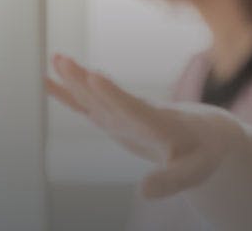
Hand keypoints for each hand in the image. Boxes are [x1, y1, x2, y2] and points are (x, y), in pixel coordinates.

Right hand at [46, 54, 242, 197]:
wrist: (203, 134)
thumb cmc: (200, 154)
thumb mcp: (191, 172)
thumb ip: (170, 181)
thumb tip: (143, 192)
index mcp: (156, 123)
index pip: (133, 108)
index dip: (114, 94)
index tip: (95, 76)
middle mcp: (136, 113)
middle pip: (107, 96)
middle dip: (85, 80)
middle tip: (63, 60)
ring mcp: (122, 114)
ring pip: (94, 95)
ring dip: (75, 79)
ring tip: (55, 59)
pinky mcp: (112, 117)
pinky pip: (86, 104)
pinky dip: (67, 93)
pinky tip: (48, 80)